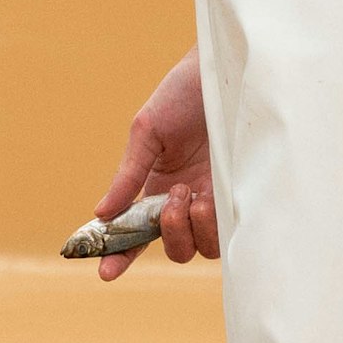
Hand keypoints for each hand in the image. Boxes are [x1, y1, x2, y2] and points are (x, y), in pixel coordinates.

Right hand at [89, 52, 218, 279]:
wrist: (226, 70)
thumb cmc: (183, 95)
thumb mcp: (147, 133)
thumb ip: (127, 177)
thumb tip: (101, 214)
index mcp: (156, 189)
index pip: (136, 235)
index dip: (120, 257)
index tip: (105, 272)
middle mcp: (186, 201)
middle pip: (175, 248)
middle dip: (168, 233)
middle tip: (172, 197)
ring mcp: (215, 201)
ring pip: (202, 247)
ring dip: (192, 228)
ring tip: (192, 192)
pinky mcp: (241, 196)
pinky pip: (227, 232)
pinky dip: (214, 224)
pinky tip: (210, 196)